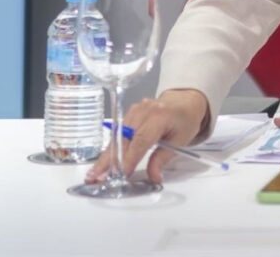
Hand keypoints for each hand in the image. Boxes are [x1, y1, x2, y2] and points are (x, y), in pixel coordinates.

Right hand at [86, 88, 208, 184]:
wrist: (184, 101)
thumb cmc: (185, 120)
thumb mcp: (180, 140)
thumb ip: (163, 159)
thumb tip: (154, 178)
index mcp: (159, 116)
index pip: (140, 140)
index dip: (129, 159)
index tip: (121, 175)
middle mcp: (143, 111)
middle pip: (123, 138)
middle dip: (109, 160)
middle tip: (96, 178)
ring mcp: (134, 110)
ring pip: (117, 137)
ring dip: (105, 156)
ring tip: (94, 174)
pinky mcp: (129, 113)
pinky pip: (118, 132)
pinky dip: (110, 148)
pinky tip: (102, 163)